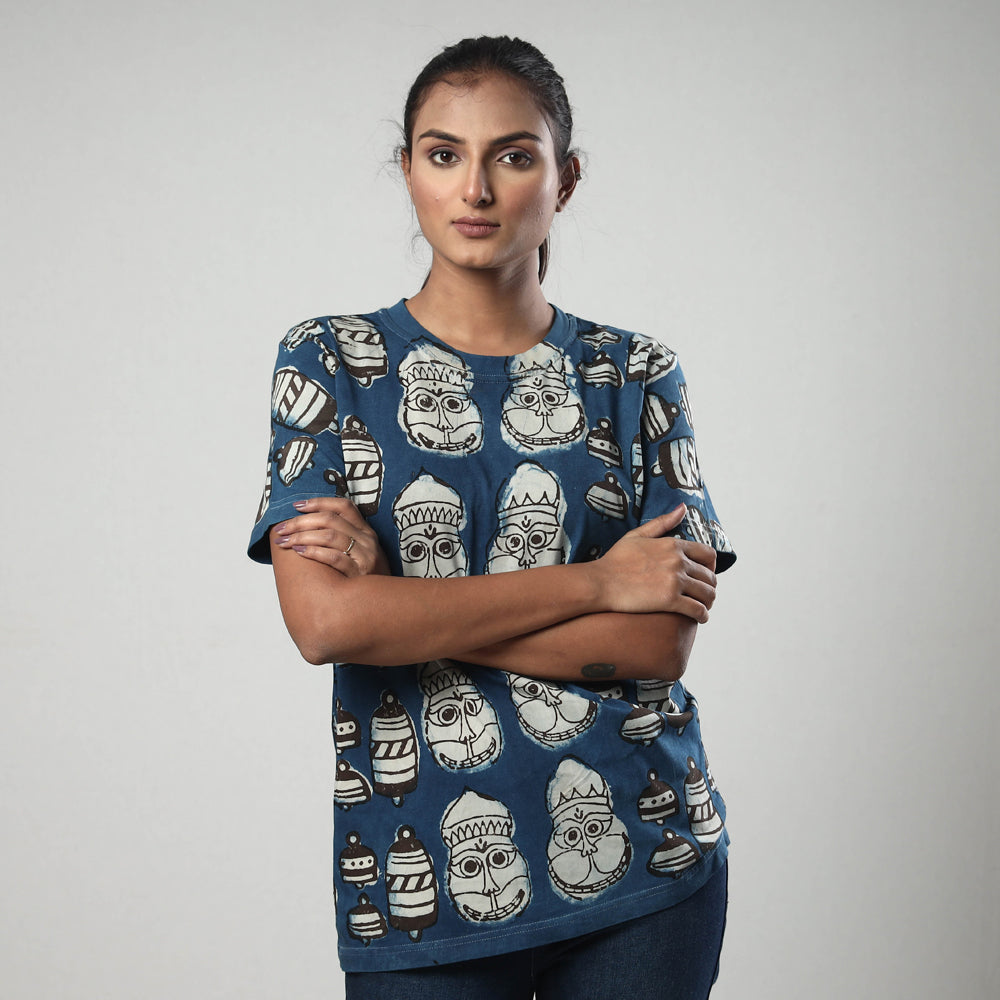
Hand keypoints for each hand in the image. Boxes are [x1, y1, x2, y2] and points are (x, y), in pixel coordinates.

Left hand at [271, 497, 390, 577]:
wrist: (384, 604)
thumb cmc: (366, 578)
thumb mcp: (361, 553)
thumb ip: (343, 539)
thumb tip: (308, 528)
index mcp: (366, 531)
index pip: (343, 506)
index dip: (319, 502)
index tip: (297, 505)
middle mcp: (367, 540)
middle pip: (330, 520)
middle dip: (301, 522)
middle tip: (281, 528)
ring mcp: (365, 556)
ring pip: (329, 536)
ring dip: (302, 536)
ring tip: (285, 541)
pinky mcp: (360, 573)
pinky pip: (333, 557)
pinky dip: (313, 552)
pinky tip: (299, 552)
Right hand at [593, 504, 717, 621]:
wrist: (600, 582)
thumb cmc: (615, 560)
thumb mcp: (637, 535)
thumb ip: (662, 522)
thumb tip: (682, 507)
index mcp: (673, 545)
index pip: (708, 554)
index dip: (712, 566)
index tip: (705, 574)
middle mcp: (678, 561)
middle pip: (710, 576)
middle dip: (709, 586)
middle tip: (703, 594)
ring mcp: (674, 581)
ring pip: (707, 593)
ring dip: (709, 602)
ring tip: (703, 607)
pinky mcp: (669, 600)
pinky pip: (697, 609)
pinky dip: (703, 615)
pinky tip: (699, 618)